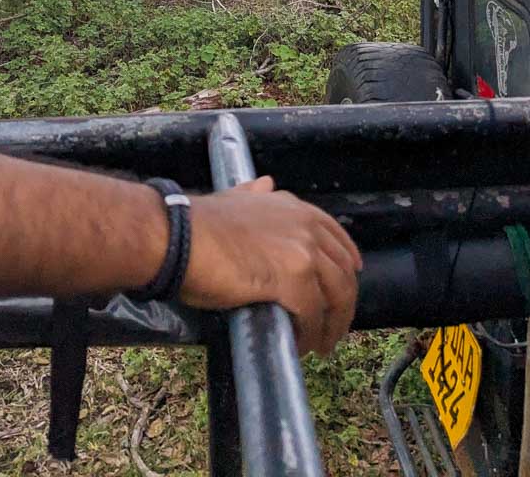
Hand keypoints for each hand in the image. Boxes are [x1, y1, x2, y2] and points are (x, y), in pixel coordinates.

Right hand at [181, 176, 361, 355]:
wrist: (178, 237)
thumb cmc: (199, 223)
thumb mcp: (234, 198)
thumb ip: (254, 193)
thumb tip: (265, 183)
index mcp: (294, 207)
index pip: (336, 238)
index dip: (347, 262)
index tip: (350, 281)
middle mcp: (306, 225)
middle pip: (342, 272)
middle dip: (343, 303)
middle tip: (333, 328)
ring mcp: (303, 252)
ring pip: (335, 296)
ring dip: (331, 325)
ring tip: (321, 345)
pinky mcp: (293, 280)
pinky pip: (312, 316)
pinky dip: (310, 335)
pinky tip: (300, 346)